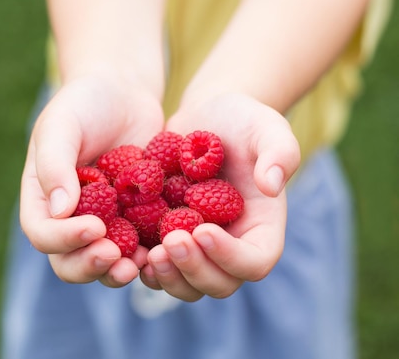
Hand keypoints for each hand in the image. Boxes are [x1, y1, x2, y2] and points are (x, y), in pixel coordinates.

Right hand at [20, 76, 163, 286]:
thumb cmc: (85, 103)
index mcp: (42, 198)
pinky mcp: (134, 220)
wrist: (124, 94)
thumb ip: (55, 164)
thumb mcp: (62, 125)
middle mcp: (69, 218)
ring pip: (103, 262)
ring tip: (141, 263)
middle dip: (90, 265)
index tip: (94, 227)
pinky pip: (138, 248)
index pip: (42, 233)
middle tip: (115, 257)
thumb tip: (60, 210)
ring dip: (118, 270)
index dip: (64, 239)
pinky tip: (164, 249)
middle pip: (68, 261)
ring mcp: (103, 223)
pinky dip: (148, 255)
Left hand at [140, 93, 300, 300]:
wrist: (204, 119)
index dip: (230, 256)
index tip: (203, 229)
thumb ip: (279, 151)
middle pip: (219, 283)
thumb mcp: (265, 126)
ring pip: (186, 284)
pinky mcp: (168, 239)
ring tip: (148, 253)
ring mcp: (198, 248)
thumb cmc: (241, 120)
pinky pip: (158, 268)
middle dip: (194, 270)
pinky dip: (144, 266)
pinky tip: (126, 249)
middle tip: (169, 241)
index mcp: (261, 227)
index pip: (254, 261)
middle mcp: (231, 246)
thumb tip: (272, 186)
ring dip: (168, 276)